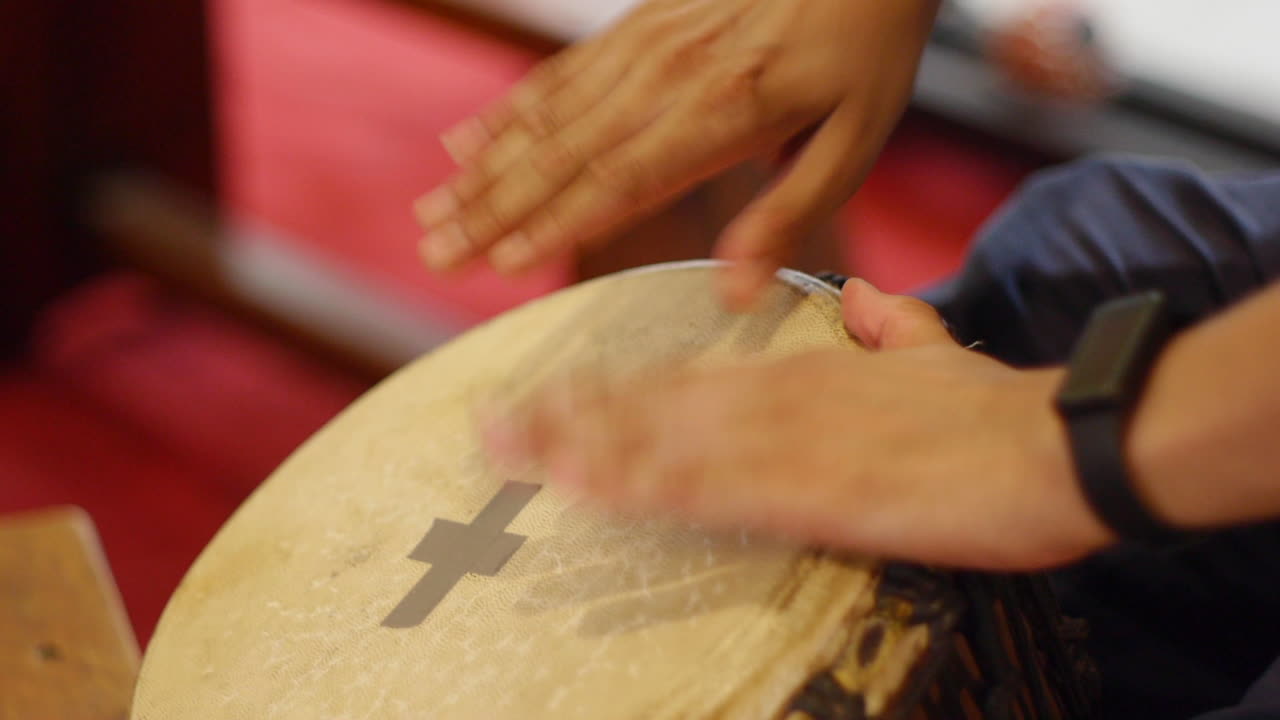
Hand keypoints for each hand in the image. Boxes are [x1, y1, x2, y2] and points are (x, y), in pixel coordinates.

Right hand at [416, 0, 939, 307]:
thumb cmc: (866, 49)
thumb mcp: (853, 141)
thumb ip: (790, 214)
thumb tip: (736, 292)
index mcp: (724, 115)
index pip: (620, 181)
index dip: (556, 224)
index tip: (500, 263)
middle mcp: (669, 79)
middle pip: (564, 152)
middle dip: (493, 208)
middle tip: (436, 253)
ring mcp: (647, 46)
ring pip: (547, 114)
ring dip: (486, 166)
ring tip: (434, 210)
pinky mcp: (640, 23)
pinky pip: (561, 72)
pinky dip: (509, 110)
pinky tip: (468, 139)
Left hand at [482, 280, 1114, 569]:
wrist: (1057, 445)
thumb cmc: (991, 409)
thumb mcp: (930, 350)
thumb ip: (883, 322)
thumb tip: (854, 297)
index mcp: (800, 374)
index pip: (684, 382)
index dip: (609, 394)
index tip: (547, 400)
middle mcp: (779, 403)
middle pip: (653, 410)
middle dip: (566, 422)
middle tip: (489, 430)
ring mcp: (792, 447)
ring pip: (664, 444)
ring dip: (581, 448)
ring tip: (511, 455)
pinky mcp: (816, 496)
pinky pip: (713, 492)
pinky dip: (645, 486)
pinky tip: (596, 489)